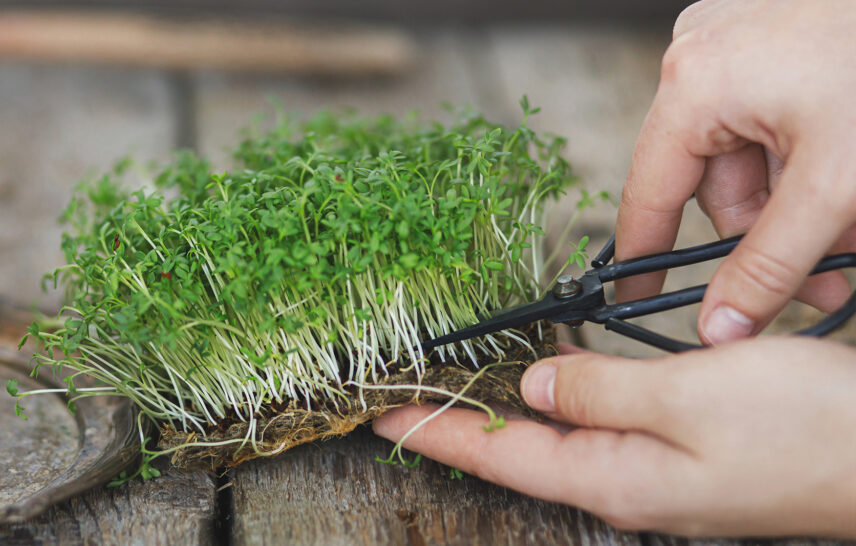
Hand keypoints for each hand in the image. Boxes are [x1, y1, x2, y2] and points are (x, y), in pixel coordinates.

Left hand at [373, 338, 855, 537]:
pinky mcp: (684, 457)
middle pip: (521, 453)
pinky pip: (601, 429)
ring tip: (460, 386)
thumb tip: (535, 384)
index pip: (500, 453)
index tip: (382, 414)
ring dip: (507, 411)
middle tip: (408, 396)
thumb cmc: (806, 430)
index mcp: (616, 477)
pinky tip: (553, 383)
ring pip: (558, 440)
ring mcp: (656, 475)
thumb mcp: (689, 397)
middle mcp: (627, 484)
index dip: (438, 430)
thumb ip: (601, 390)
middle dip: (461, 424)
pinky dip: (563, 402)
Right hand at [615, 0, 855, 344]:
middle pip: (710, 181)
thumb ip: (771, 266)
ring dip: (794, 201)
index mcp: (694, 84)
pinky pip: (763, 122)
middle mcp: (700, 55)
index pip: (649, 196)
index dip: (647, 259)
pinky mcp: (766, 39)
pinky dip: (801, 160)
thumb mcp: (832, 185)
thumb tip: (720, 323)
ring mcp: (733, 41)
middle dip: (769, 233)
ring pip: (743, 156)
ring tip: (851, 226)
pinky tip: (842, 179)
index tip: (640, 301)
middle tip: (822, 277)